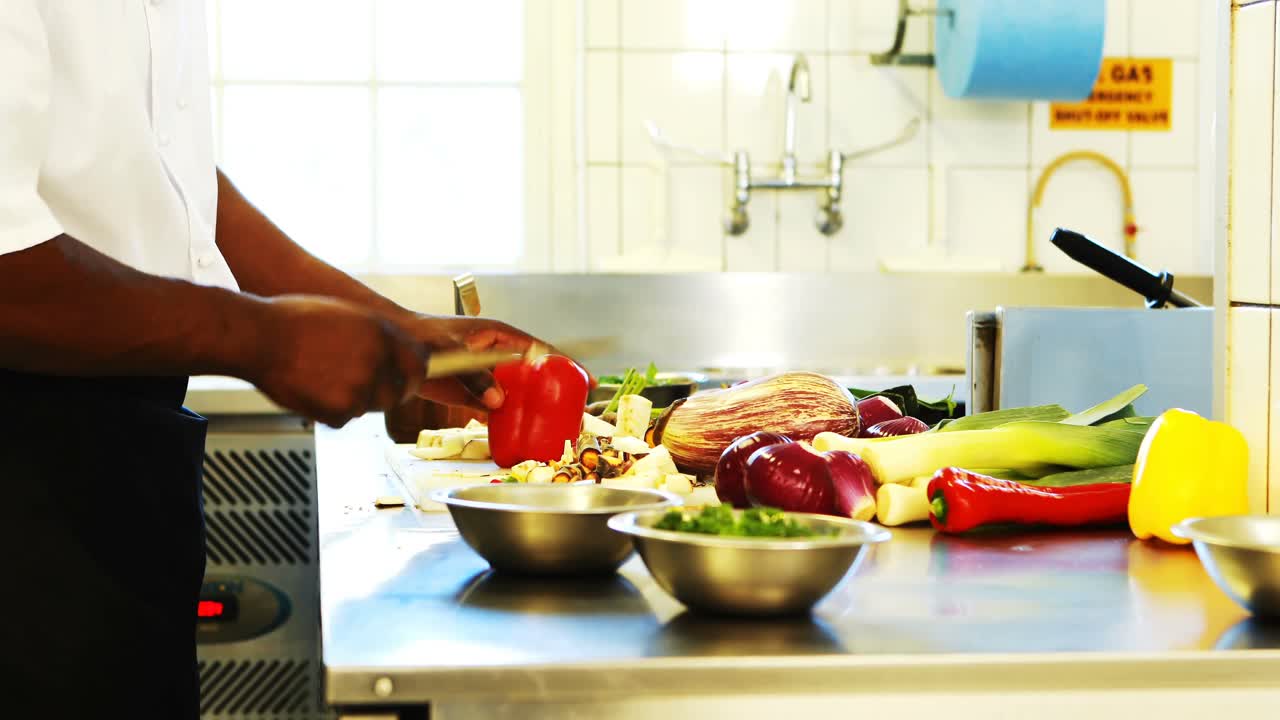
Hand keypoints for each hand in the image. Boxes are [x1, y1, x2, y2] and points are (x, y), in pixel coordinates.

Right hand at [251, 296, 425, 426]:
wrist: (259, 337)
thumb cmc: (295, 321)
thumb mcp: (348, 315)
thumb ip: (379, 335)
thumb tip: (399, 352)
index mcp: (383, 334)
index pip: (419, 364)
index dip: (412, 373)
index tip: (406, 378)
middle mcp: (378, 362)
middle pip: (399, 392)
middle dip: (385, 391)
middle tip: (358, 385)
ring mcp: (360, 389)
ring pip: (370, 406)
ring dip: (353, 399)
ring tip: (323, 377)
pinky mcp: (340, 411)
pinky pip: (344, 418)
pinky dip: (330, 411)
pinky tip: (311, 389)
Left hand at [396, 314, 590, 410]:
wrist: (398, 346)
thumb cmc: (425, 337)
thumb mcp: (454, 352)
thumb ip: (477, 376)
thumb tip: (499, 402)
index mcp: (501, 337)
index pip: (542, 350)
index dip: (565, 364)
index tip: (585, 379)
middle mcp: (499, 355)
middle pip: (535, 374)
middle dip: (555, 390)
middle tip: (574, 410)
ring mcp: (486, 374)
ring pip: (517, 393)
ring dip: (532, 408)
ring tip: (552, 425)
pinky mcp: (472, 392)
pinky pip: (496, 407)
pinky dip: (506, 419)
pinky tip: (516, 433)